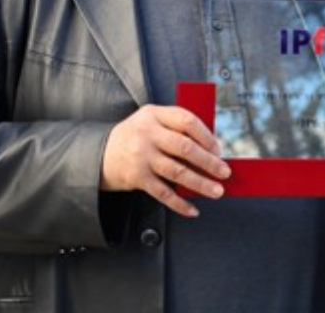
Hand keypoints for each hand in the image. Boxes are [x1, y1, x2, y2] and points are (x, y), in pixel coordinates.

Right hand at [100, 105, 231, 216]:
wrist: (100, 154)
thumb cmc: (135, 136)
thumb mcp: (151, 120)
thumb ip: (176, 127)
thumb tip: (211, 150)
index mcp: (154, 114)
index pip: (186, 120)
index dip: (206, 135)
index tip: (218, 149)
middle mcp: (147, 134)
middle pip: (184, 147)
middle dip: (209, 162)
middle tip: (225, 172)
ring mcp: (141, 156)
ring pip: (177, 172)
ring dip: (200, 183)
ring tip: (217, 191)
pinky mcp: (136, 177)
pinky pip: (163, 193)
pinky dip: (180, 203)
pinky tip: (193, 209)